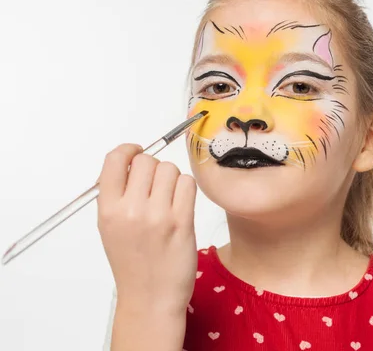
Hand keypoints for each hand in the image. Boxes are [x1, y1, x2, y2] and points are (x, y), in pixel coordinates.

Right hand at [97, 143, 197, 315]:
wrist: (150, 298)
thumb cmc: (133, 263)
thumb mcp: (110, 228)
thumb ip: (117, 195)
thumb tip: (131, 162)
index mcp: (108, 210)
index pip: (115, 160)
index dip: (128, 151)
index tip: (135, 152)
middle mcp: (131, 210)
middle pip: (147, 161)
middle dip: (153, 168)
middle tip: (155, 186)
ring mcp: (158, 215)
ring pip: (170, 170)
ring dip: (171, 179)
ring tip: (168, 199)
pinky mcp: (182, 222)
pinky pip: (188, 184)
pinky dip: (186, 189)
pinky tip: (180, 204)